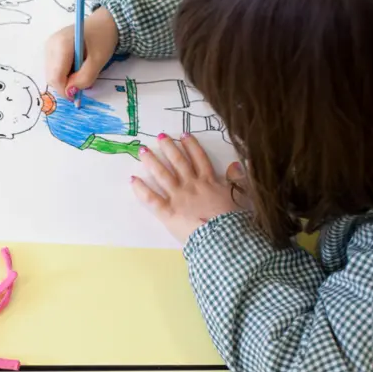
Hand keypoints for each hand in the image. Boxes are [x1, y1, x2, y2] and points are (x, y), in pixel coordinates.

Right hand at [44, 7, 118, 97]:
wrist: (103, 23)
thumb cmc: (102, 39)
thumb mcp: (98, 61)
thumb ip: (85, 78)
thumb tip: (70, 93)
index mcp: (61, 45)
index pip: (56, 77)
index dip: (66, 90)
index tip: (78, 95)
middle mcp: (50, 45)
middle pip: (52, 77)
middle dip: (66, 85)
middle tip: (83, 81)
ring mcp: (48, 46)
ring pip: (51, 75)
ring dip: (65, 79)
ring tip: (81, 70)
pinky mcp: (50, 48)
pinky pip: (53, 69)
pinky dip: (64, 73)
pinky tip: (75, 66)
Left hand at [132, 134, 250, 244]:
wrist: (224, 237)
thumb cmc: (234, 220)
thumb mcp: (240, 195)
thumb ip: (236, 180)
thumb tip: (235, 165)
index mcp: (209, 181)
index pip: (199, 159)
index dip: (191, 145)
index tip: (184, 135)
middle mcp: (191, 185)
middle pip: (178, 162)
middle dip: (169, 147)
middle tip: (160, 136)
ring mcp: (178, 197)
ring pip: (163, 175)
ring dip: (152, 161)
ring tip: (142, 151)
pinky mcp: (168, 212)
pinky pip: (151, 198)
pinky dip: (141, 189)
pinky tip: (132, 179)